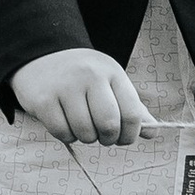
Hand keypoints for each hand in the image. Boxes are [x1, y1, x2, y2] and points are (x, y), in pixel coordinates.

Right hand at [10, 48, 154, 145]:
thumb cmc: (82, 75)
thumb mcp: (110, 82)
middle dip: (108, 139)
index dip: (131, 135)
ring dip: (85, 137)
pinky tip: (64, 122)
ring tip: (81, 125)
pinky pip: (62, 133)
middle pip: (109, 125)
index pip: (133, 114)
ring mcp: (65, 87)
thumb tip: (153, 133)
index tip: (123, 138)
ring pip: (85, 133)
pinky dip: (66, 136)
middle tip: (101, 136)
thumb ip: (132, 107)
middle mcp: (90, 76)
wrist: (41, 55)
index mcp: (112, 72)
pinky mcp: (43, 100)